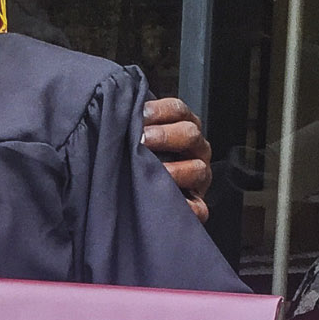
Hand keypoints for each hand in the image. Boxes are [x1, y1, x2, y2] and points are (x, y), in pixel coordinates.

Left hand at [142, 96, 212, 221]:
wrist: (142, 200)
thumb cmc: (141, 161)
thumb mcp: (139, 139)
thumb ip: (135, 125)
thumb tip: (119, 111)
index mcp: (183, 128)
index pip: (178, 111)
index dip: (160, 111)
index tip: (139, 114)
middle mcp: (196, 150)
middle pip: (190, 134)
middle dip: (165, 136)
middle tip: (143, 140)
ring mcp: (199, 178)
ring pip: (198, 169)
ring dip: (175, 170)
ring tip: (154, 171)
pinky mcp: (197, 205)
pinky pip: (199, 208)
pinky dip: (187, 207)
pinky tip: (167, 202)